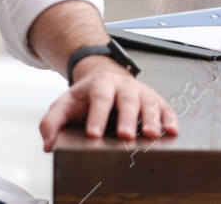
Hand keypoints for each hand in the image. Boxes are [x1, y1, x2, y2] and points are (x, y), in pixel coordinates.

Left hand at [38, 60, 178, 151]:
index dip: (97, 116)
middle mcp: (123, 85)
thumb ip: (52, 122)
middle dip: (126, 118)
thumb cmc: (86, 97)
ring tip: (151, 135)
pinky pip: (165, 107)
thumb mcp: (65, 104)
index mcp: (100, 84)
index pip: (99, 98)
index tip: (93, 134)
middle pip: (126, 99)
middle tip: (124, 135)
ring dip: (151, 119)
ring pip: (148, 102)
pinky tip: (171, 131)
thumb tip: (49, 143)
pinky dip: (170, 118)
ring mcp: (141, 91)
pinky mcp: (154, 99)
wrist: (104, 78)